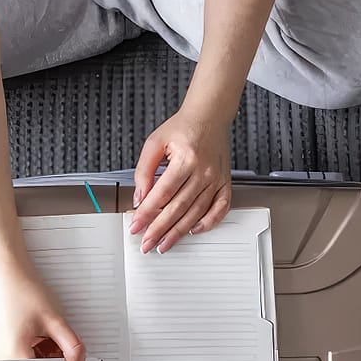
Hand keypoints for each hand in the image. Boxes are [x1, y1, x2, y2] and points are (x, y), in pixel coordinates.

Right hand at [0, 263, 87, 360]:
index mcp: (13, 356)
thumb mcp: (55, 320)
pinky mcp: (3, 346)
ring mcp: (1, 354)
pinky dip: (39, 350)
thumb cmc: (21, 289)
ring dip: (48, 357)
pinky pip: (25, 359)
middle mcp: (2, 360)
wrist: (3, 271)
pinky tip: (41, 331)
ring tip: (50, 332)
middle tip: (63, 343)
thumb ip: (73, 348)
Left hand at [131, 109, 232, 253]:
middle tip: (147, 243)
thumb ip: (144, 170)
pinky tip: (195, 230)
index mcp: (185, 159)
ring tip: (165, 244)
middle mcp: (203, 171)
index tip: (136, 226)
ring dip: (179, 232)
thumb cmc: (182, 127)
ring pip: (196, 212)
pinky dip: (209, 222)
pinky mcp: (224, 182)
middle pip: (178, 208)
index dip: (147, 213)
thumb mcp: (154, 143)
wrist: (209, 116)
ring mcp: (216, 178)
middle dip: (159, 229)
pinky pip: (221, 207)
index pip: (161, 194)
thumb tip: (140, 197)